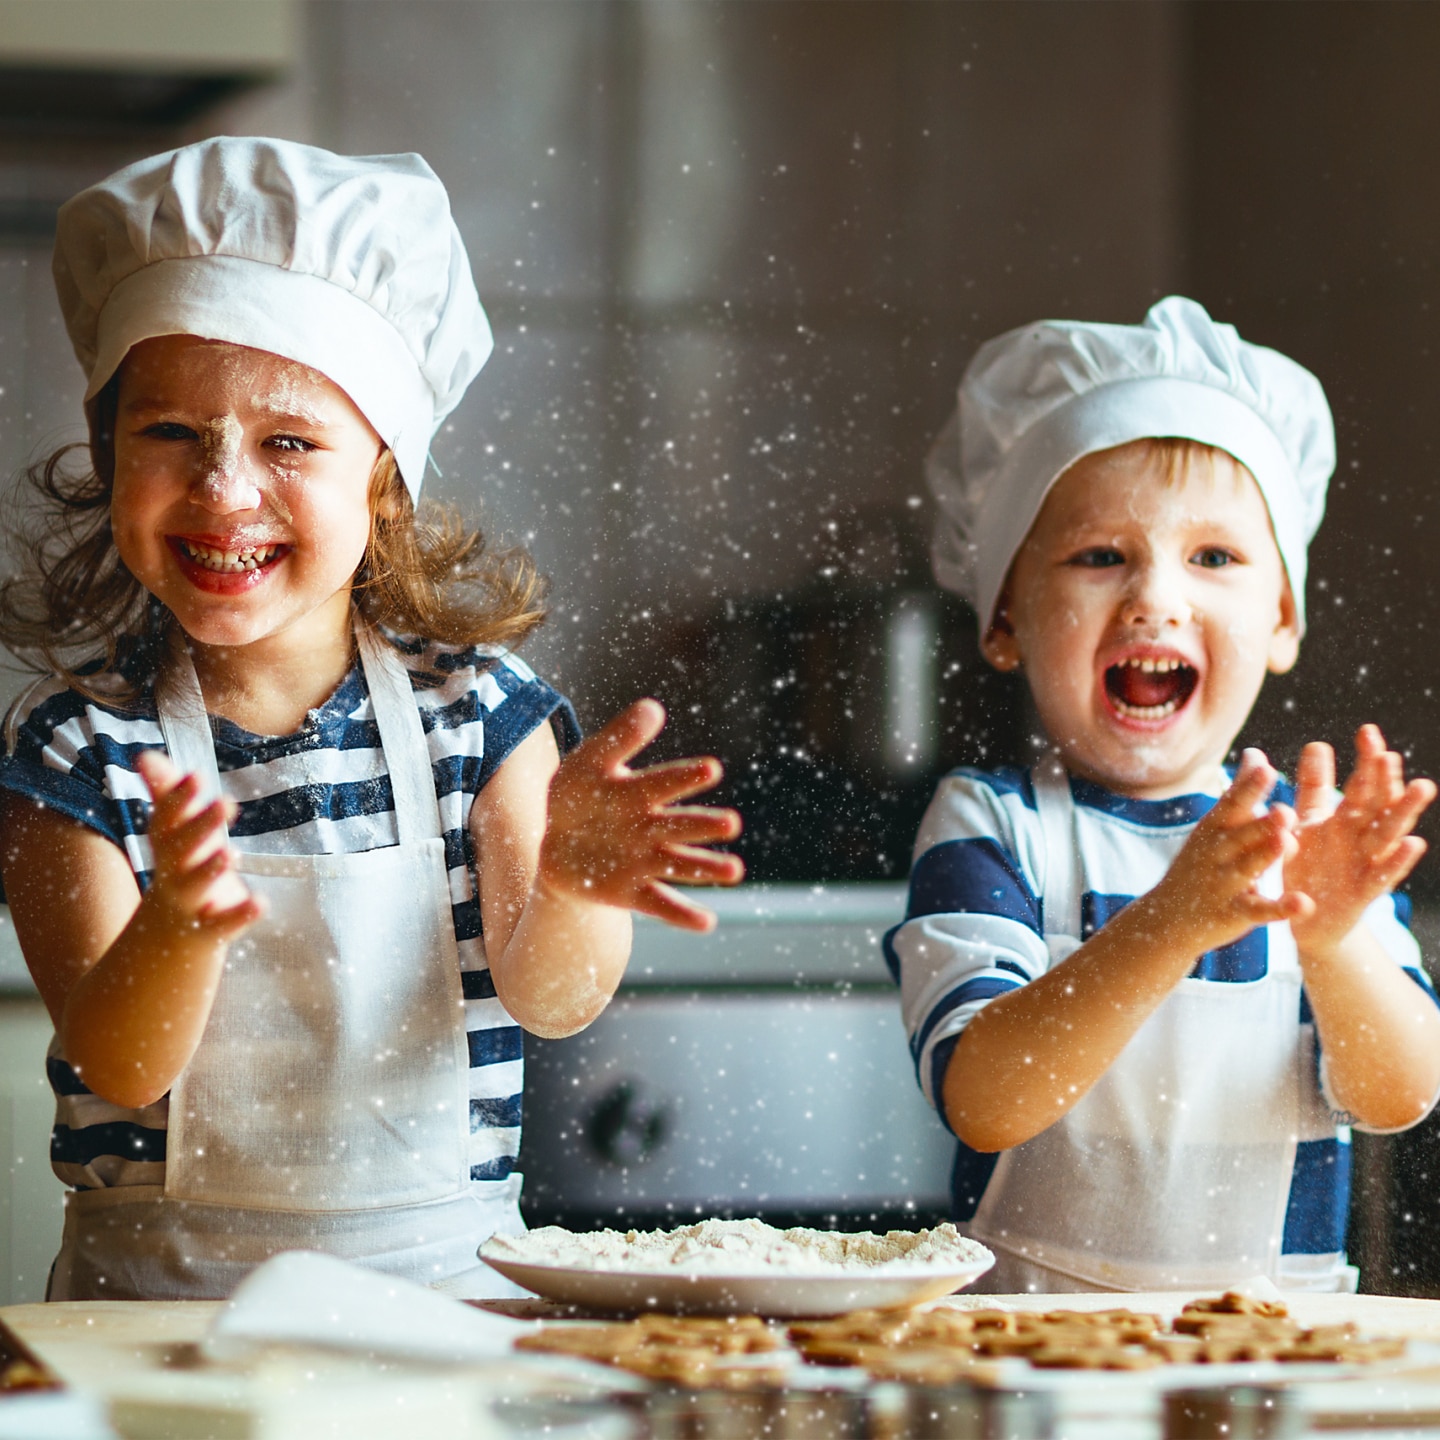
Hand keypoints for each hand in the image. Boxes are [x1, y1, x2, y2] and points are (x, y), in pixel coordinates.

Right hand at [135, 750, 263, 938]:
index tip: (197, 776)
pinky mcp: (210, 929)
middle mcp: (173, 871)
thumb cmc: (180, 869)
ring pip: (196, 885)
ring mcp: (190, 902)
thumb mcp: (173, 835)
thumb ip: (166, 795)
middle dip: (202, 825)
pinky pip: (223, 923)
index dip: (179, 799)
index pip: (167, 819)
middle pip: (182, 848)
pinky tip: (260, 902)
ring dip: (211, 869)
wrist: (165, 939)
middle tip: (226, 802)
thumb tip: (144, 755)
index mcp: (168, 845)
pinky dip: (241, 914)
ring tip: (231, 852)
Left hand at [538, 699, 743, 930]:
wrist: (558, 843)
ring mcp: (644, 861)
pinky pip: (660, 904)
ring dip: (706, 868)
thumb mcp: (589, 762)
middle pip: (680, 825)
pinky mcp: (633, 892)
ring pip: (680, 864)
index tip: (712, 769)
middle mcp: (651, 827)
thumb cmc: (580, 795)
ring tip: (735, 871)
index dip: (685, 777)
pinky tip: (706, 923)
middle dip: (704, 824)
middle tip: (731, 823)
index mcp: (640, 792)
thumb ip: (619, 738)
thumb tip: (653, 707)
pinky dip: (682, 915)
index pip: (665, 782)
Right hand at [1149, 749, 1307, 954]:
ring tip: (1287, 843)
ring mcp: (1223, 884)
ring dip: (1266, 857)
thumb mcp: (1214, 826)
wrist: (1167, 917)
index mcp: (1214, 829)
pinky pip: (1259, 910)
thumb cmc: (1200, 864)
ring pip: (1247, 868)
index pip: (1232, 804)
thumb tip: (1255, 752)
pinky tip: (1304, 904)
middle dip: (1261, 823)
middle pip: (1240, 835)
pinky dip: (1281, 909)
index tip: (1265, 768)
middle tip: (1285, 809)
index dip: (1248, 788)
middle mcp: (1216, 853)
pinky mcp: (1234, 913)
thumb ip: (1240, 792)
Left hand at [1285, 725, 1433, 957]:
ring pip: (1389, 834)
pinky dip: (1398, 860)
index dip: (1366, 760)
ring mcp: (1366, 863)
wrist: (1307, 918)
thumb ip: (1314, 788)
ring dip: (1405, 811)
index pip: (1361, 784)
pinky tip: (1414, 843)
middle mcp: (1361, 838)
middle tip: (1389, 754)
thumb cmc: (1311, 865)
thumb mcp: (1307, 823)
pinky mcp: (1364, 892)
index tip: (1368, 731)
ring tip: (1422, 786)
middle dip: (1385, 780)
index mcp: (1346, 819)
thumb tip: (1318, 743)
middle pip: (1378, 804)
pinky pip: (1383, 874)